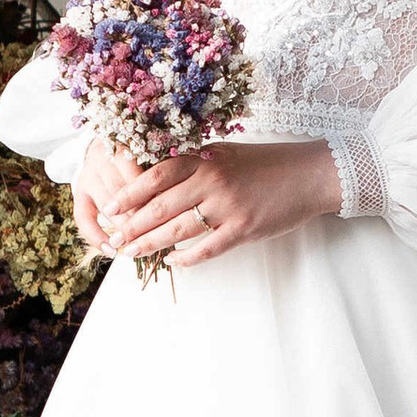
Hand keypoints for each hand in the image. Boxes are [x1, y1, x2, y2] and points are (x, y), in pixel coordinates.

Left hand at [95, 138, 341, 271]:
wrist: (308, 174)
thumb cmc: (264, 164)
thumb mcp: (224, 154)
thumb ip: (193, 164)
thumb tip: (155, 180)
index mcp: (204, 159)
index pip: (155, 176)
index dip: (128, 194)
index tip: (109, 208)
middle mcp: (212, 180)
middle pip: (160, 206)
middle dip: (132, 225)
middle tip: (113, 239)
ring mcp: (228, 206)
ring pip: (178, 229)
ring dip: (151, 244)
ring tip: (131, 253)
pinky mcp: (244, 228)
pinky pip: (208, 248)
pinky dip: (187, 257)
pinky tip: (173, 261)